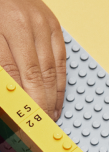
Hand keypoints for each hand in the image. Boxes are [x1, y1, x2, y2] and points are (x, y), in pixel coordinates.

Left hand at [0, 0, 66, 118]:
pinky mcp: (55, 27)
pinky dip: (59, 83)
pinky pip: (60, 61)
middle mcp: (27, 26)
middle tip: (39, 125)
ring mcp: (44, 26)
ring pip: (52, 71)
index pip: (15, 73)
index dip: (21, 100)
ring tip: (49, 117)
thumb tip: (9, 91)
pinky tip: (56, 98)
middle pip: (36, 76)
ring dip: (52, 98)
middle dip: (39, 104)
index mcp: (5, 26)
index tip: (23, 118)